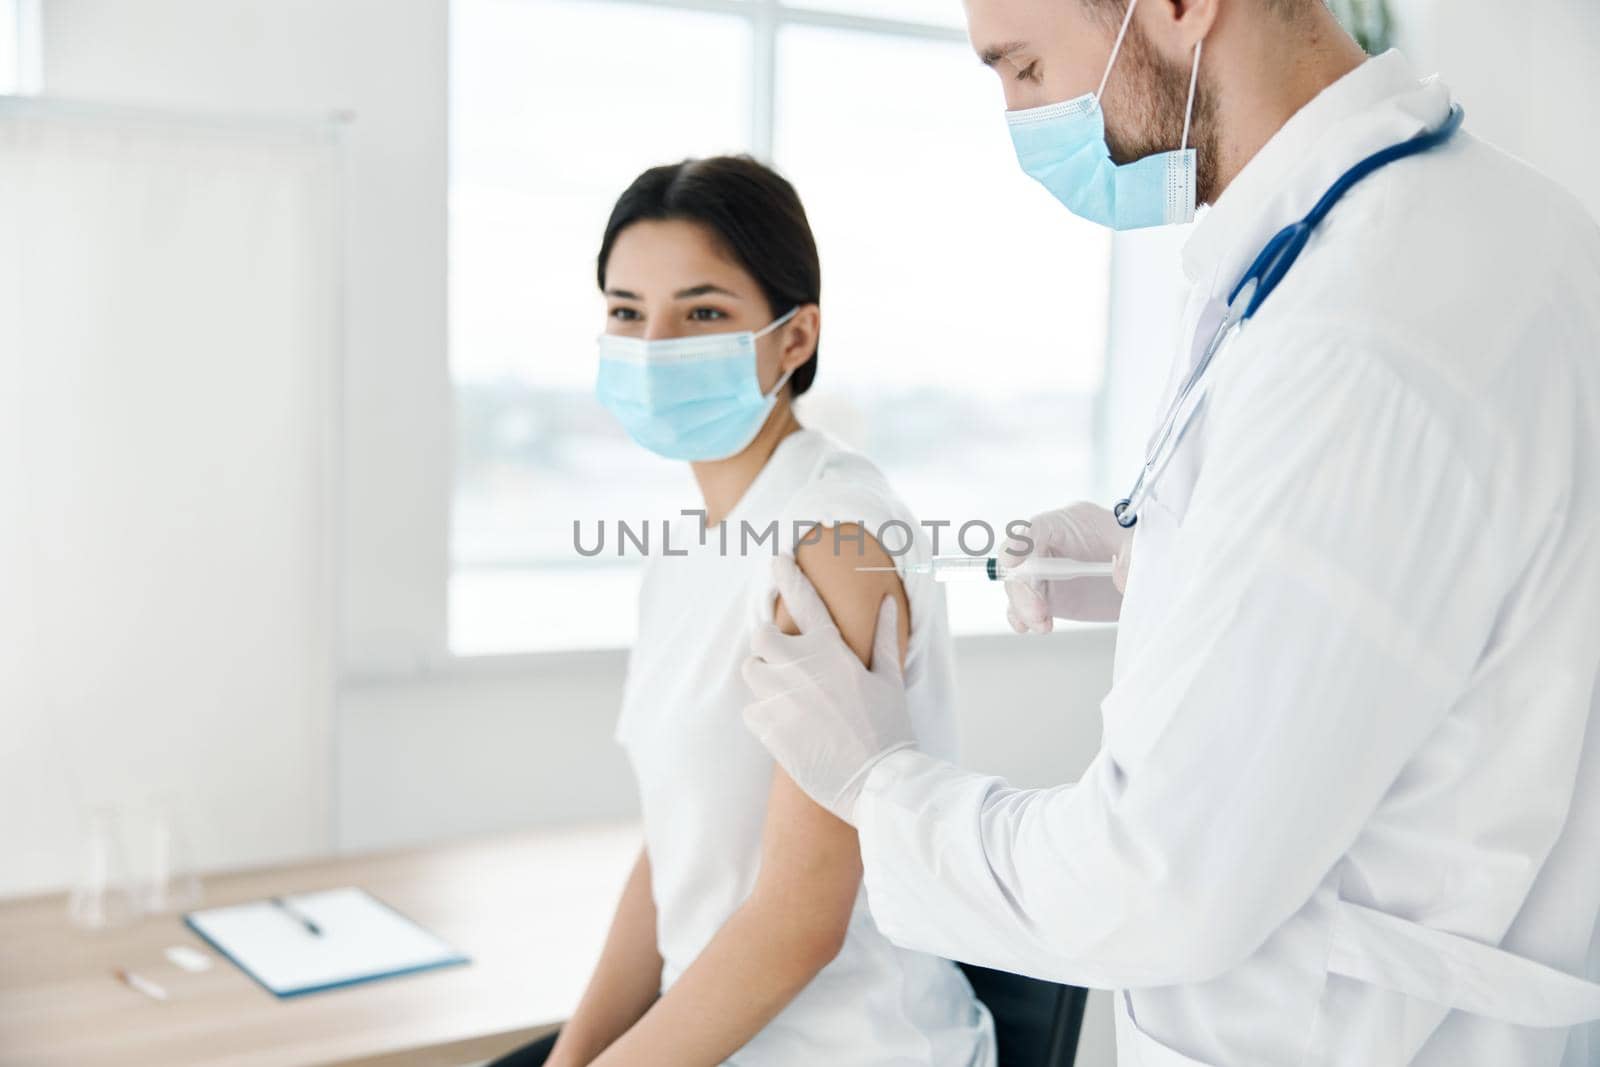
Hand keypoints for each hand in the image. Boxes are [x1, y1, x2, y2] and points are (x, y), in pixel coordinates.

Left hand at [741, 556, 915, 824]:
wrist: (875, 783)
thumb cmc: (889, 729)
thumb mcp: (891, 679)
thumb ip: (883, 637)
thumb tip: (888, 602)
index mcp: (830, 650)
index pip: (803, 600)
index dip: (788, 576)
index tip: (776, 560)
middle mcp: (798, 667)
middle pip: (760, 635)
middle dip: (768, 642)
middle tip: (785, 659)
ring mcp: (778, 697)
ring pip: (752, 672)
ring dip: (765, 678)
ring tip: (790, 698)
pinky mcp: (766, 727)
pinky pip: (752, 710)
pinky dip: (765, 715)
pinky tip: (791, 728)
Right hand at [1002, 501, 1131, 631]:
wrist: (1147, 574)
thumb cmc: (1140, 547)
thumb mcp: (1142, 545)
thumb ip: (1132, 557)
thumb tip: (1120, 577)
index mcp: (1070, 523)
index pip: (1036, 528)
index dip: (1019, 544)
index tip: (1012, 563)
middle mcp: (1051, 545)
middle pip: (1020, 562)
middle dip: (1022, 588)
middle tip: (1038, 613)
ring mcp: (1048, 572)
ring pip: (1018, 586)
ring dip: (1023, 608)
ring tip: (1043, 625)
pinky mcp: (1050, 595)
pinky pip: (1023, 605)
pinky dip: (1022, 617)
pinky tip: (1029, 627)